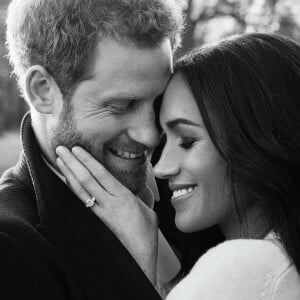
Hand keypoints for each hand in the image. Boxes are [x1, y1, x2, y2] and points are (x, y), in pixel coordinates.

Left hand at [55, 146, 158, 283]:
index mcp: (123, 197)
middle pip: (86, 179)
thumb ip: (138, 196)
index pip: (101, 174)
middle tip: (61, 149)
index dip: (87, 160)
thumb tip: (133, 188)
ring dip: (68, 174)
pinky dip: (72, 189)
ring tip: (59, 160)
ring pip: (80, 190)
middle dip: (72, 163)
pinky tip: (66, 181)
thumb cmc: (146, 233)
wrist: (139, 257)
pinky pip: (82, 201)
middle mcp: (109, 203)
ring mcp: (101, 212)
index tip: (77, 149)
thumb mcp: (147, 209)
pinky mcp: (97, 220)